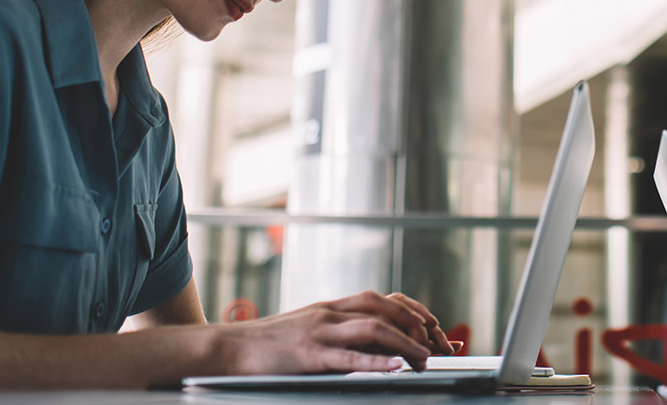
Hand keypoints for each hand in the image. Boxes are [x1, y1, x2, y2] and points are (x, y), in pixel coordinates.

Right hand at [219, 290, 445, 375]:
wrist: (227, 349)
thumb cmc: (268, 345)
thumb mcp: (308, 329)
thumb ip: (339, 333)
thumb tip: (376, 346)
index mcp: (332, 307)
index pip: (384, 299)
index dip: (414, 311)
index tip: (435, 328)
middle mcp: (329, 313)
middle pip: (385, 307)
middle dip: (418, 324)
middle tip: (440, 344)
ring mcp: (319, 332)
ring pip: (373, 328)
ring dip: (405, 343)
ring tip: (425, 358)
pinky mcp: (307, 355)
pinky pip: (347, 356)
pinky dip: (375, 361)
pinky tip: (395, 367)